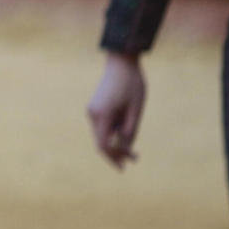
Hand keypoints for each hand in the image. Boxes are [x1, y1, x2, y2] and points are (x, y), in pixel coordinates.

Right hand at [88, 50, 145, 167]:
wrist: (120, 62)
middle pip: (101, 141)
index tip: (124, 167)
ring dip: (116, 142)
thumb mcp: (136, 110)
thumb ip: (129, 130)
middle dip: (116, 152)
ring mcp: (92, 110)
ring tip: (134, 150)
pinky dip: (113, 133)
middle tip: (134, 160)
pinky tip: (125, 133)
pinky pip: (102, 125)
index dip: (113, 157)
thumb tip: (124, 147)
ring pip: (102, 134)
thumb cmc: (131, 85)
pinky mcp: (96, 107)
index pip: (103, 144)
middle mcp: (92, 114)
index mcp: (102, 115)